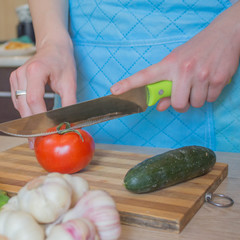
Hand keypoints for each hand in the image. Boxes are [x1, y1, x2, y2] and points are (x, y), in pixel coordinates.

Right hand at [9, 42, 76, 147]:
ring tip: (36, 136)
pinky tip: (33, 120)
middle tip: (37, 143)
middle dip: (31, 126)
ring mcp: (15, 78)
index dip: (39, 119)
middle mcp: (21, 74)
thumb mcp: (70, 81)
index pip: (34, 100)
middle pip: (24, 106)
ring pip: (19, 107)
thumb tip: (69, 124)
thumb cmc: (62, 60)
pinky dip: (25, 113)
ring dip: (27, 122)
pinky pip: (18, 102)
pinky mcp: (13, 82)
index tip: (45, 134)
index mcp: (35, 71)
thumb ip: (69, 103)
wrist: (52, 46)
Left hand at [110, 4, 239, 112]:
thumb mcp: (177, 62)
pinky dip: (209, 95)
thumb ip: (167, 84)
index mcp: (169, 64)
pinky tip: (210, 82)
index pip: (145, 75)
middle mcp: (184, 69)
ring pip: (195, 104)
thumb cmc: (196, 50)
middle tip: (184, 93)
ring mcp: (202, 75)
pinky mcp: (218, 79)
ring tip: (199, 83)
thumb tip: (160, 106)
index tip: (115, 90)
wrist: (225, 34)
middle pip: (177, 103)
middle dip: (180, 104)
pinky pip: (210, 100)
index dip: (129, 84)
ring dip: (196, 99)